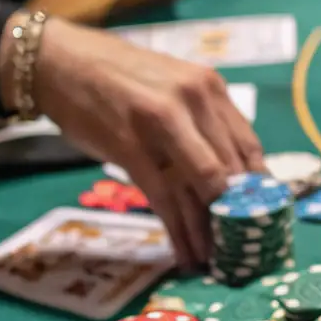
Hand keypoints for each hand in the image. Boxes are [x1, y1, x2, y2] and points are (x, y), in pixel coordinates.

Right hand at [0, 17, 263, 266]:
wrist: (57, 60)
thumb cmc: (117, 77)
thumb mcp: (172, 85)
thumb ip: (201, 121)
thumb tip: (230, 174)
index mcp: (209, 87)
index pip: (249, 146)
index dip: (259, 188)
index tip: (262, 218)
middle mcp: (193, 102)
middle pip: (230, 171)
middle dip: (237, 216)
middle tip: (241, 248)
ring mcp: (162, 124)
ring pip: (200, 189)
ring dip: (208, 232)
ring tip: (215, 260)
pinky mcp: (130, 147)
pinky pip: (165, 199)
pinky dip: (178, 231)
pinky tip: (185, 253)